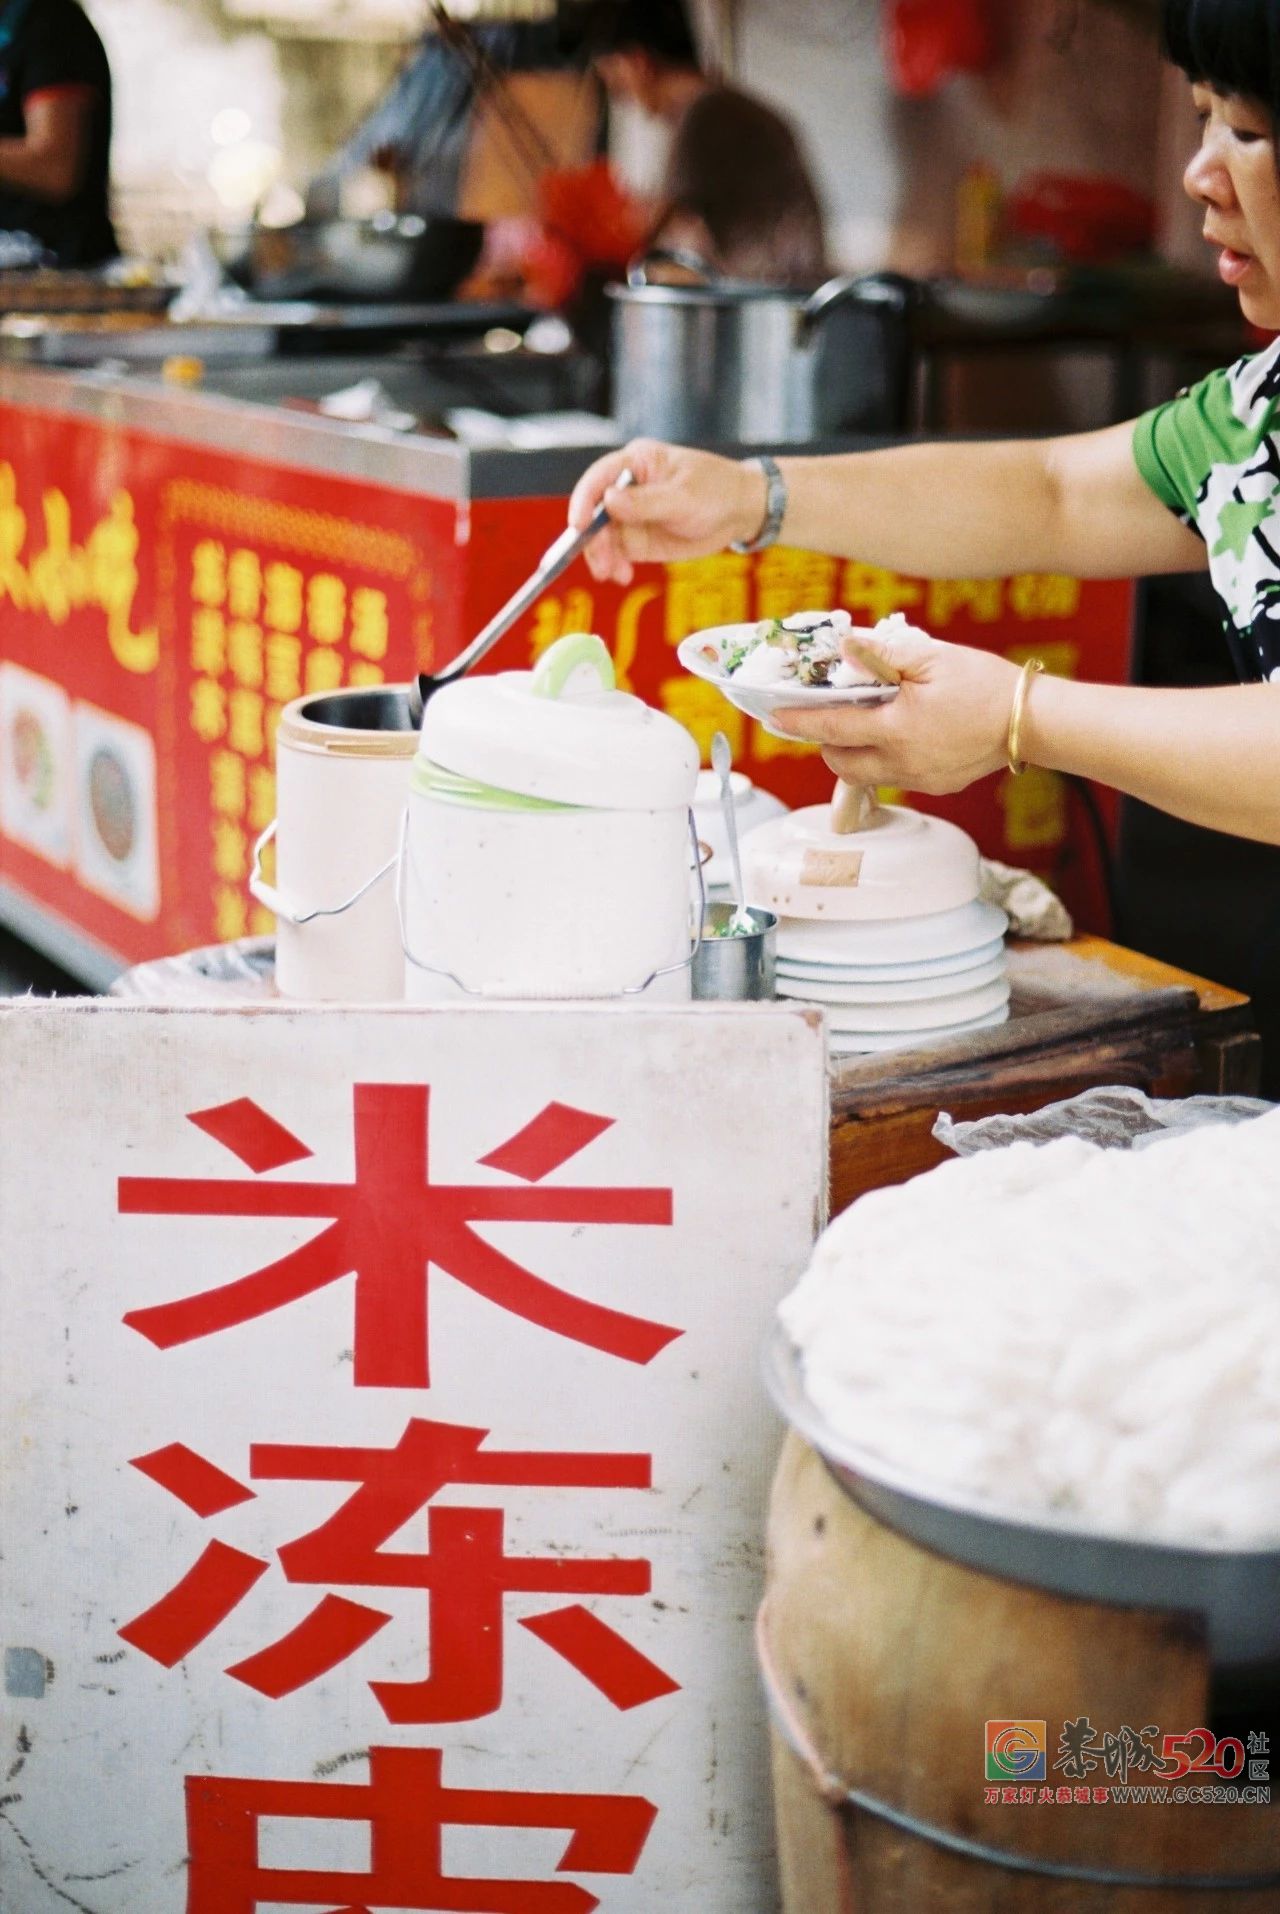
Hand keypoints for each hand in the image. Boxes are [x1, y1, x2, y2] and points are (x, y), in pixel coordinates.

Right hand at [567, 440, 766, 583]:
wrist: (739, 510)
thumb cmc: (716, 490)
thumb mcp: (685, 496)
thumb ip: (646, 501)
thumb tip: (608, 502)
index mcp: (635, 462)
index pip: (597, 479)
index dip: (583, 502)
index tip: (579, 526)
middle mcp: (625, 487)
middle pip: (593, 512)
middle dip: (593, 539)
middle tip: (603, 563)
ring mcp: (629, 514)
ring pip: (600, 537)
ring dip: (601, 557)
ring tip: (615, 574)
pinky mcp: (636, 538)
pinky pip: (615, 553)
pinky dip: (614, 566)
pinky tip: (623, 576)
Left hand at [771, 624, 1021, 796]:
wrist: (1032, 721)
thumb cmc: (986, 686)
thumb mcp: (933, 657)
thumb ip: (883, 654)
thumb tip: (844, 646)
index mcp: (896, 729)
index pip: (831, 728)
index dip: (798, 722)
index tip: (775, 717)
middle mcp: (902, 762)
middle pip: (840, 762)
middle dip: (826, 742)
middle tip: (826, 718)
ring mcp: (919, 779)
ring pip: (865, 775)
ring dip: (853, 754)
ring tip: (862, 726)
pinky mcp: (936, 787)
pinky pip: (895, 778)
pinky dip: (884, 760)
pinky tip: (898, 737)